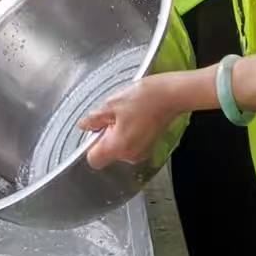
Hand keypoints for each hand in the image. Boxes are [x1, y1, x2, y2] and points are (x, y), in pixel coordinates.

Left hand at [77, 73, 195, 168]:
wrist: (172, 95)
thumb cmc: (143, 98)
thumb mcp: (112, 104)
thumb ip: (94, 119)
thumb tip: (84, 126)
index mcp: (118, 147)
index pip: (93, 160)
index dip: (90, 145)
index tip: (96, 130)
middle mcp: (130, 156)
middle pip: (107, 154)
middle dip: (105, 137)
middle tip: (114, 116)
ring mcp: (141, 153)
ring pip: (118, 149)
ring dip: (117, 134)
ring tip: (127, 114)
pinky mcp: (149, 147)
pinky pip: (130, 145)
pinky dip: (129, 134)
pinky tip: (135, 117)